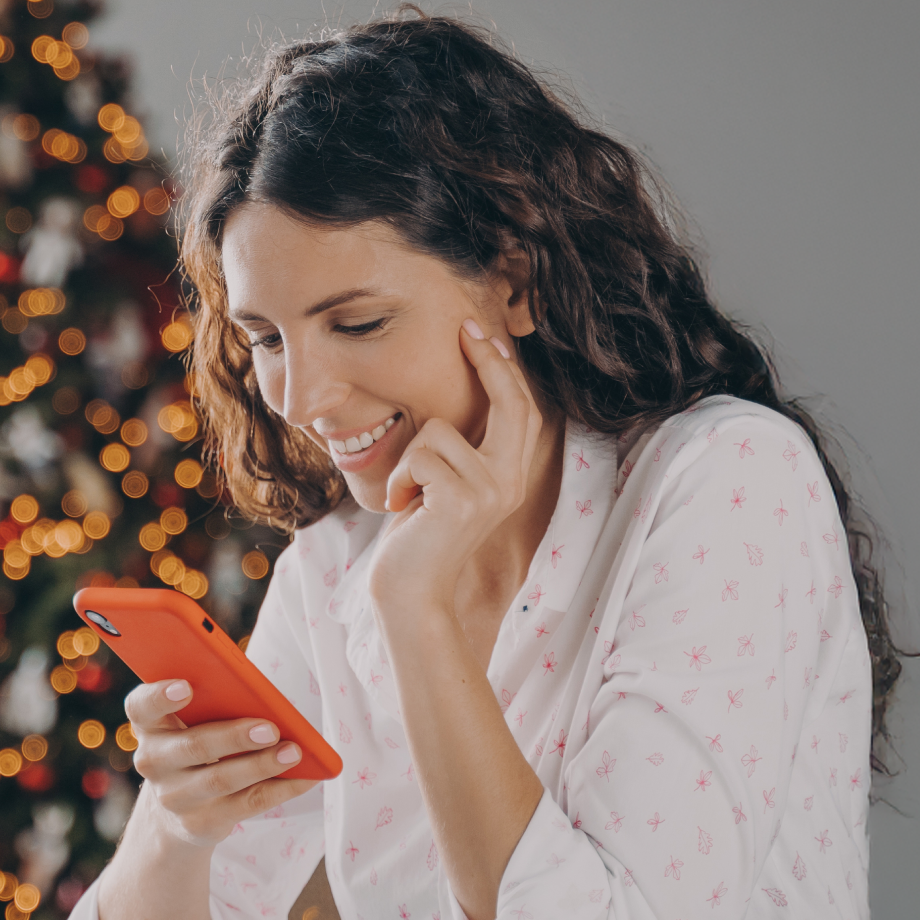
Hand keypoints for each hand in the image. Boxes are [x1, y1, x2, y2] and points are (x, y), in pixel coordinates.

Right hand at [122, 679, 316, 847]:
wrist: (176, 810)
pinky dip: (280, 789)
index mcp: (149, 725)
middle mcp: (154, 761)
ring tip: (293, 752)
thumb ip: (212, 705)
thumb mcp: (189, 723)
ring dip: (262, 765)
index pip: (142, 706)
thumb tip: (265, 700)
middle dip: (234, 737)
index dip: (160, 696)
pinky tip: (304, 778)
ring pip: (221, 780)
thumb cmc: (195, 746)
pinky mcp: (201, 823)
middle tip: (270, 728)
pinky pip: (246, 805)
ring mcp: (175, 797)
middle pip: (194, 746)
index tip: (186, 687)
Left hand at [368, 319, 546, 622]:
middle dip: (486, 360)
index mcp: (510, 474)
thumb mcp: (443, 482)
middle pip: (510, 402)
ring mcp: (493, 491)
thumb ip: (459, 447)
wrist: (410, 592)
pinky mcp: (465, 501)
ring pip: (438, 432)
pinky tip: (402, 509)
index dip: (504, 369)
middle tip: (464, 327)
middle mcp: (511, 480)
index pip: (520, 409)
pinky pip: (420, 457)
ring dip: (408, 460)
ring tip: (408, 496)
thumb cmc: (417, 534)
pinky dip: (398, 480)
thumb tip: (453, 392)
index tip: (482, 334)